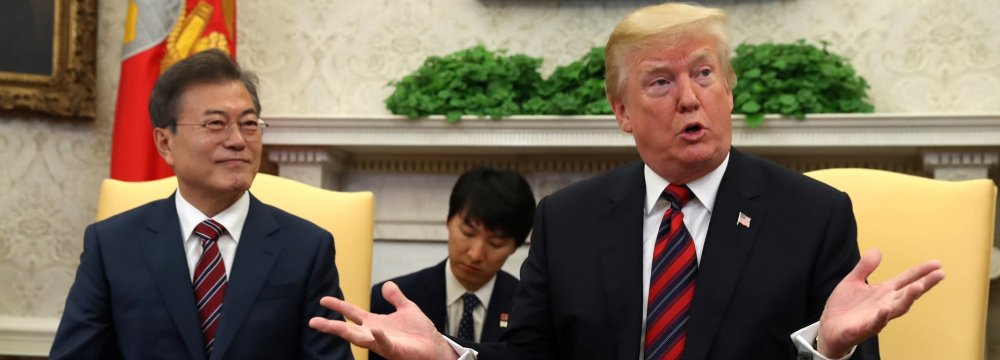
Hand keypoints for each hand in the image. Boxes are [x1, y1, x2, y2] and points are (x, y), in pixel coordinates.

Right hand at [309, 281, 457, 359]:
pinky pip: (384, 344)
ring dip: (345, 332)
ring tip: (331, 326)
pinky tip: (374, 330)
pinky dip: (379, 338)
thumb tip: (386, 284)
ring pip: (359, 339)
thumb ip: (395, 297)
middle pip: (348, 328)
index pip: (352, 313)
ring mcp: (382, 343)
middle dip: (330, 326)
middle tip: (312, 321)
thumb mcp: (407, 308)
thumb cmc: (420, 332)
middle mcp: (374, 333)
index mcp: (375, 322)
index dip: (338, 306)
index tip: (322, 300)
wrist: (434, 347)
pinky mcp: (394, 350)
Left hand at [817, 248, 945, 357]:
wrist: (829, 328)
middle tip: (939, 274)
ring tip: (918, 287)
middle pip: (909, 293)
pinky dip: (881, 317)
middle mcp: (886, 303)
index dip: (921, 271)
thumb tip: (877, 249)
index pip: (906, 279)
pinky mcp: (865, 328)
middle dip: (924, 284)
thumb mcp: (853, 281)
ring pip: (898, 308)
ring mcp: (878, 316)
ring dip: (908, 298)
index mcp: (884, 292)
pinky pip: (876, 323)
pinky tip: (885, 309)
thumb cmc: (845, 307)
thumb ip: (865, 267)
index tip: (937, 264)